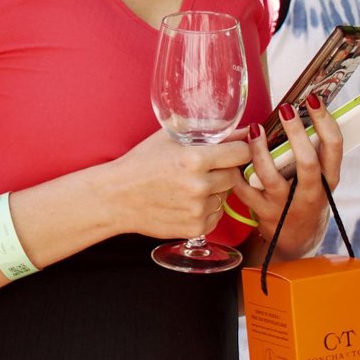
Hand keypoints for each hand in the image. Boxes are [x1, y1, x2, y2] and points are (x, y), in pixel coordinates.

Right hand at [100, 128, 252, 241]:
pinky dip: (207, 209)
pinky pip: (216, 215)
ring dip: (215, 191)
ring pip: (225, 196)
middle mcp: (199, 185)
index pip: (240, 152)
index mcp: (194, 158)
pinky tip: (187, 201)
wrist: (117, 196)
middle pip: (235, 175)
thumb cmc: (141, 162)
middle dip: (224, 170)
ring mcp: (198, 209)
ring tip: (190, 186)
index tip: (232, 151)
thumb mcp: (169, 137)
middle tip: (205, 169)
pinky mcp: (195, 228)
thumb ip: (206, 132)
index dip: (238, 149)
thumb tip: (242, 131)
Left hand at [228, 95, 344, 256]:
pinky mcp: (264, 214)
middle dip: (296, 133)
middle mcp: (311, 194)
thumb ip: (311, 150)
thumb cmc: (306, 194)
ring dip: (260, 150)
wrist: (297, 238)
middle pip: (307, 163)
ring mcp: (286, 205)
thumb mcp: (319, 177)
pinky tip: (233, 154)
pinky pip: (245, 190)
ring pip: (271, 176)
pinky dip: (237, 171)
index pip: (334, 148)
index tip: (313, 99)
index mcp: (329, 179)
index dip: (325, 122)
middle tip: (286, 109)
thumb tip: (296, 108)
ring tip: (254, 128)